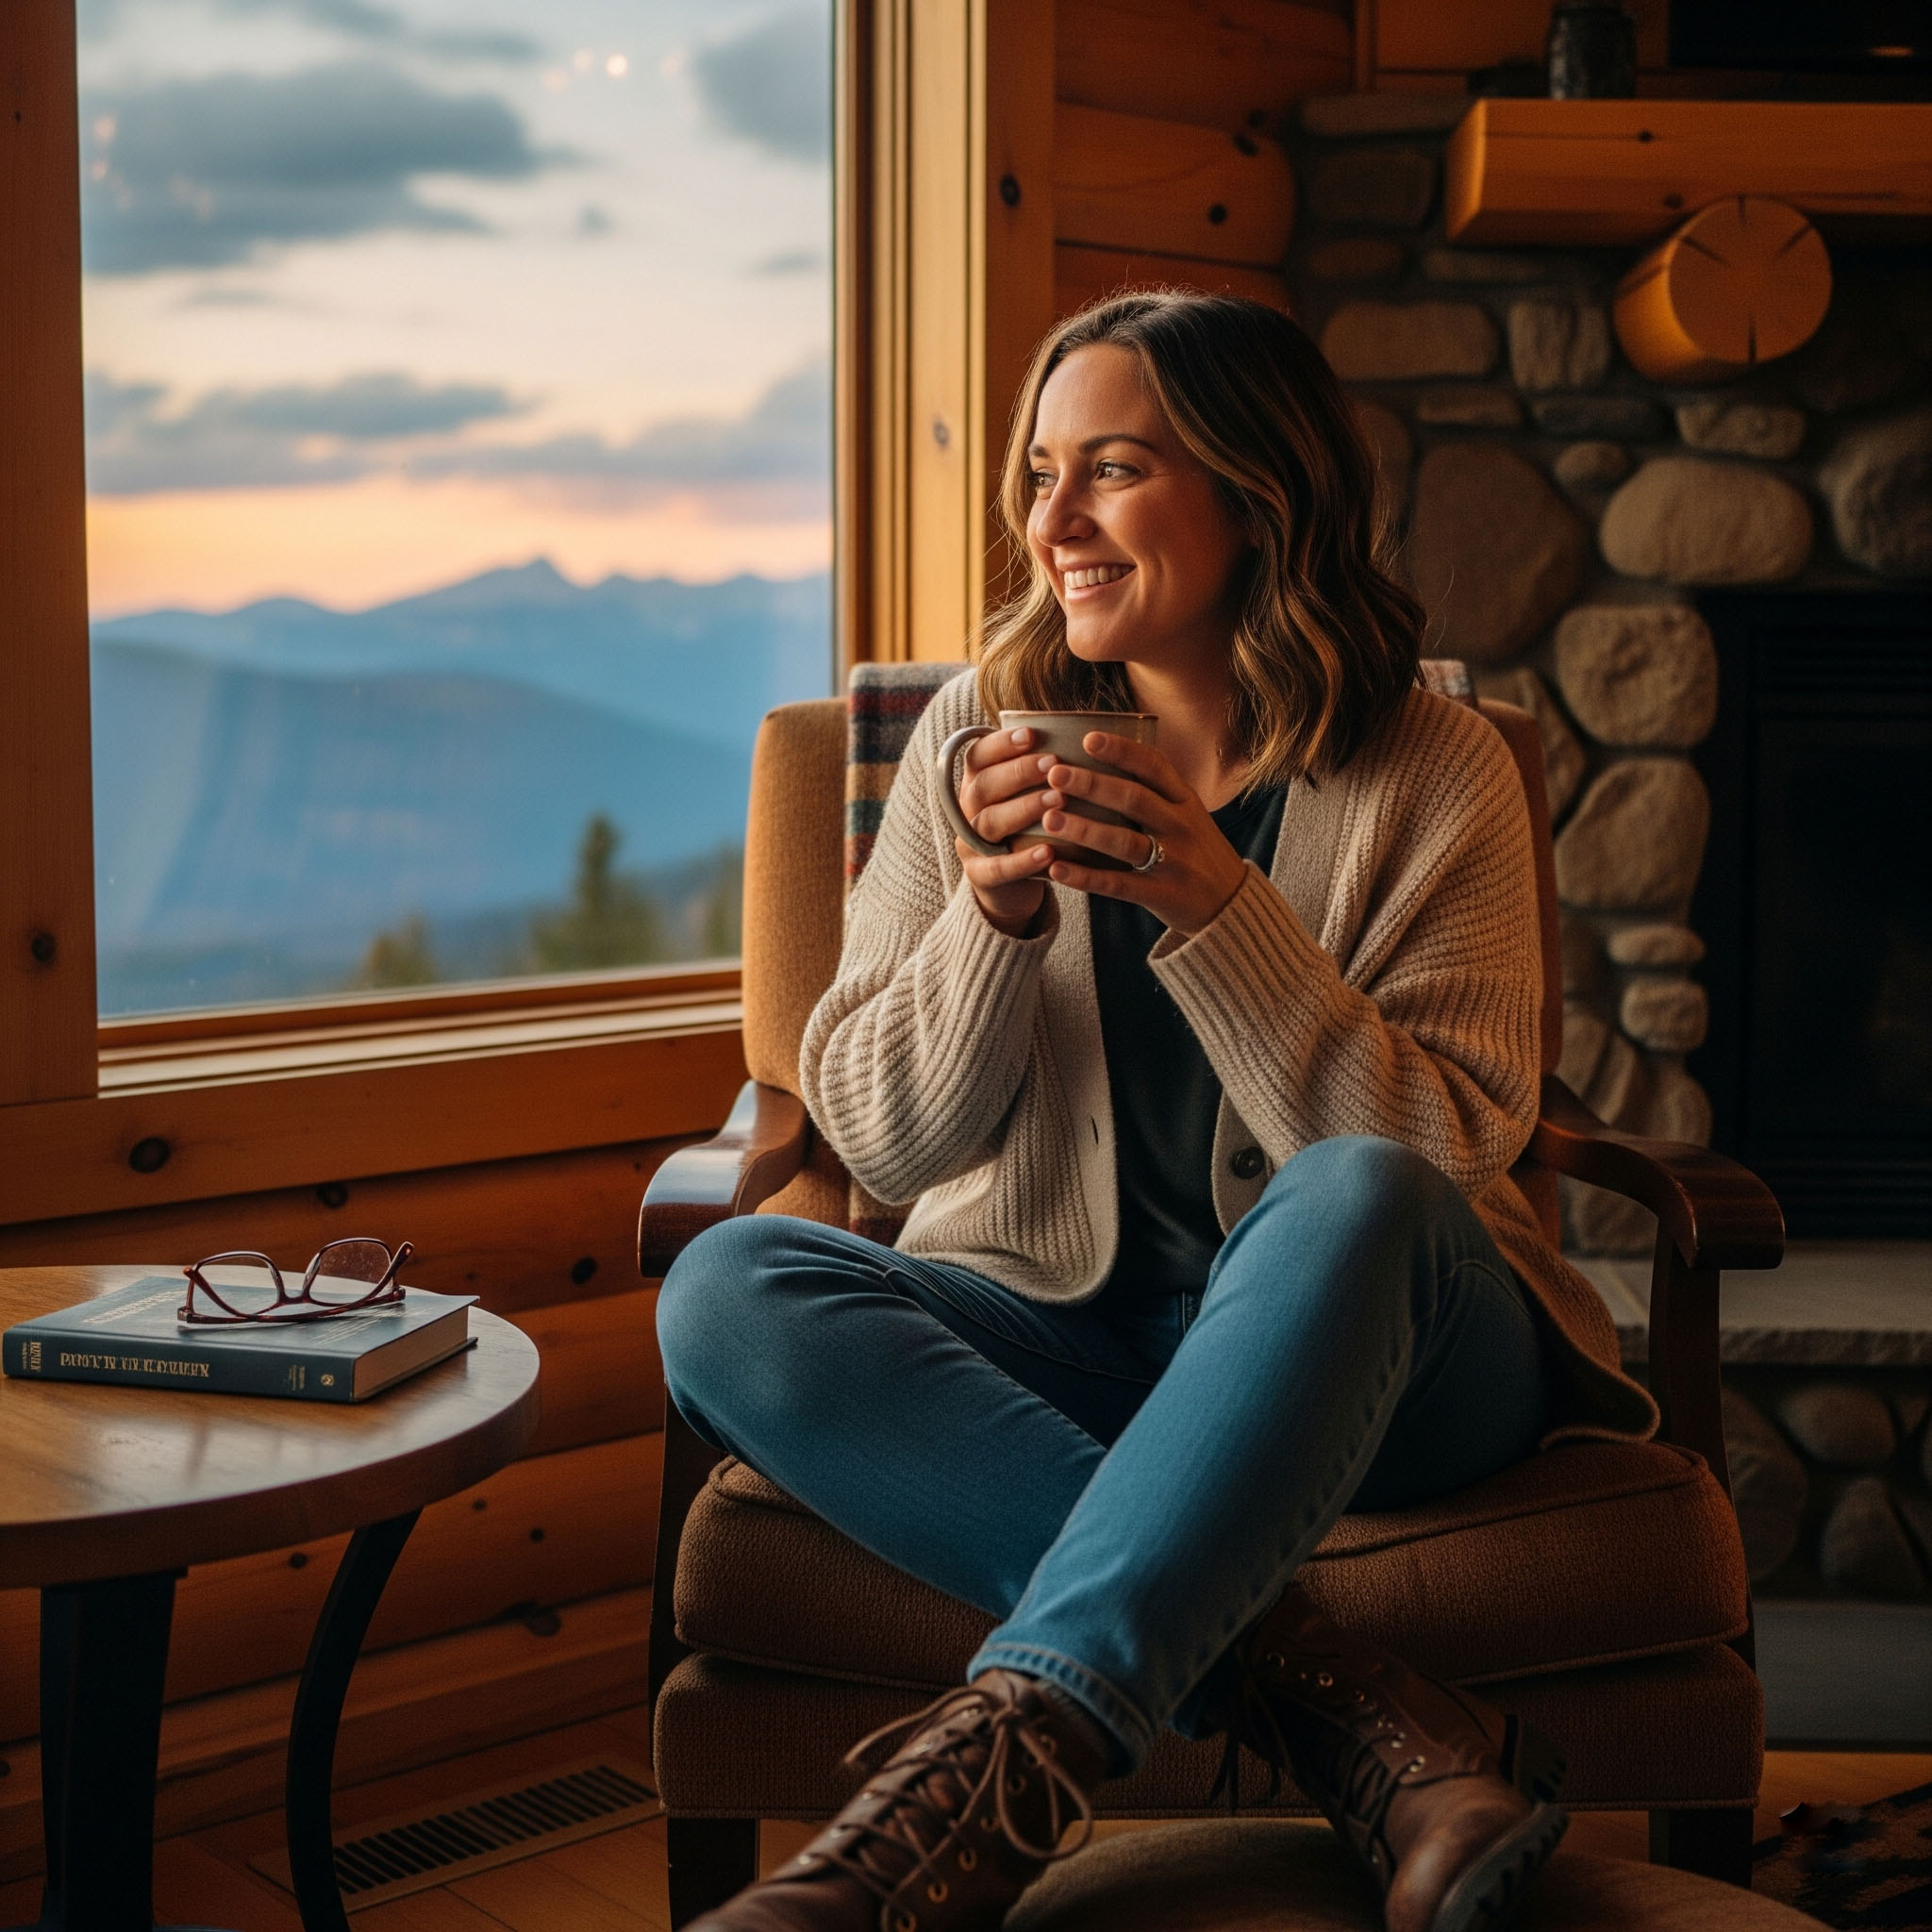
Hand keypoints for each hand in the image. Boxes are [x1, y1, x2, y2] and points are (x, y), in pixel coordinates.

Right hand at [952, 726, 1057, 936]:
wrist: (1013, 886)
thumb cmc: (1030, 830)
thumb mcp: (1032, 797)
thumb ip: (1046, 772)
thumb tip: (1089, 735)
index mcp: (978, 783)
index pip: (979, 756)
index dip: (1001, 743)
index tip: (1032, 734)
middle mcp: (968, 810)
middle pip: (984, 785)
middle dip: (1019, 772)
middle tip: (1053, 764)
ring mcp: (970, 844)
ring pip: (991, 822)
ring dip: (1024, 809)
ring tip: (1058, 800)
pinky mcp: (980, 876)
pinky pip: (997, 867)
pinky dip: (1023, 861)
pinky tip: (1048, 852)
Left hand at [1036, 732, 1249, 935]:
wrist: (1231, 904)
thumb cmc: (1196, 851)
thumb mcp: (1188, 814)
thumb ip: (1155, 791)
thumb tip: (1105, 759)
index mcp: (1185, 800)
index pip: (1154, 766)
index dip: (1121, 750)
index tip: (1087, 738)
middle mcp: (1181, 826)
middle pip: (1134, 799)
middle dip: (1093, 785)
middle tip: (1055, 774)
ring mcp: (1174, 861)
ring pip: (1124, 841)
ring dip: (1085, 830)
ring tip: (1049, 819)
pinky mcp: (1162, 894)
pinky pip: (1118, 884)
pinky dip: (1086, 877)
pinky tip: (1056, 870)